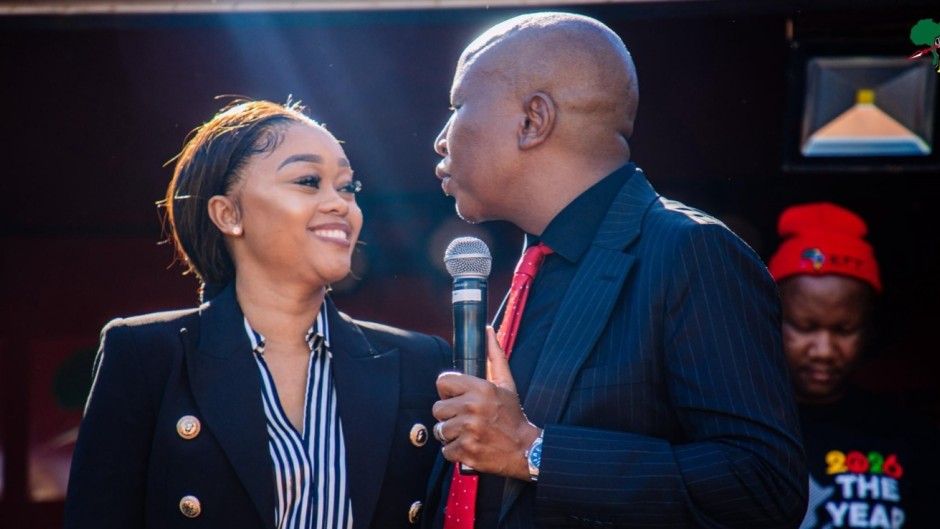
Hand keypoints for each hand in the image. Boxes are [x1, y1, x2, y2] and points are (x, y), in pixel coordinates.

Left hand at [432, 327, 541, 479]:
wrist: (526, 449)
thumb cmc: (513, 416)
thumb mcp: (506, 384)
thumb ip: (495, 357)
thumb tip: (488, 331)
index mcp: (480, 388)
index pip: (442, 381)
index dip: (447, 392)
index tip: (456, 399)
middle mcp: (472, 407)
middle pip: (437, 408)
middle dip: (448, 415)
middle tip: (464, 419)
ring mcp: (469, 430)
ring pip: (440, 430)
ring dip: (451, 434)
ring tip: (468, 433)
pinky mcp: (466, 450)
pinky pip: (445, 450)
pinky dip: (455, 451)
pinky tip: (470, 446)